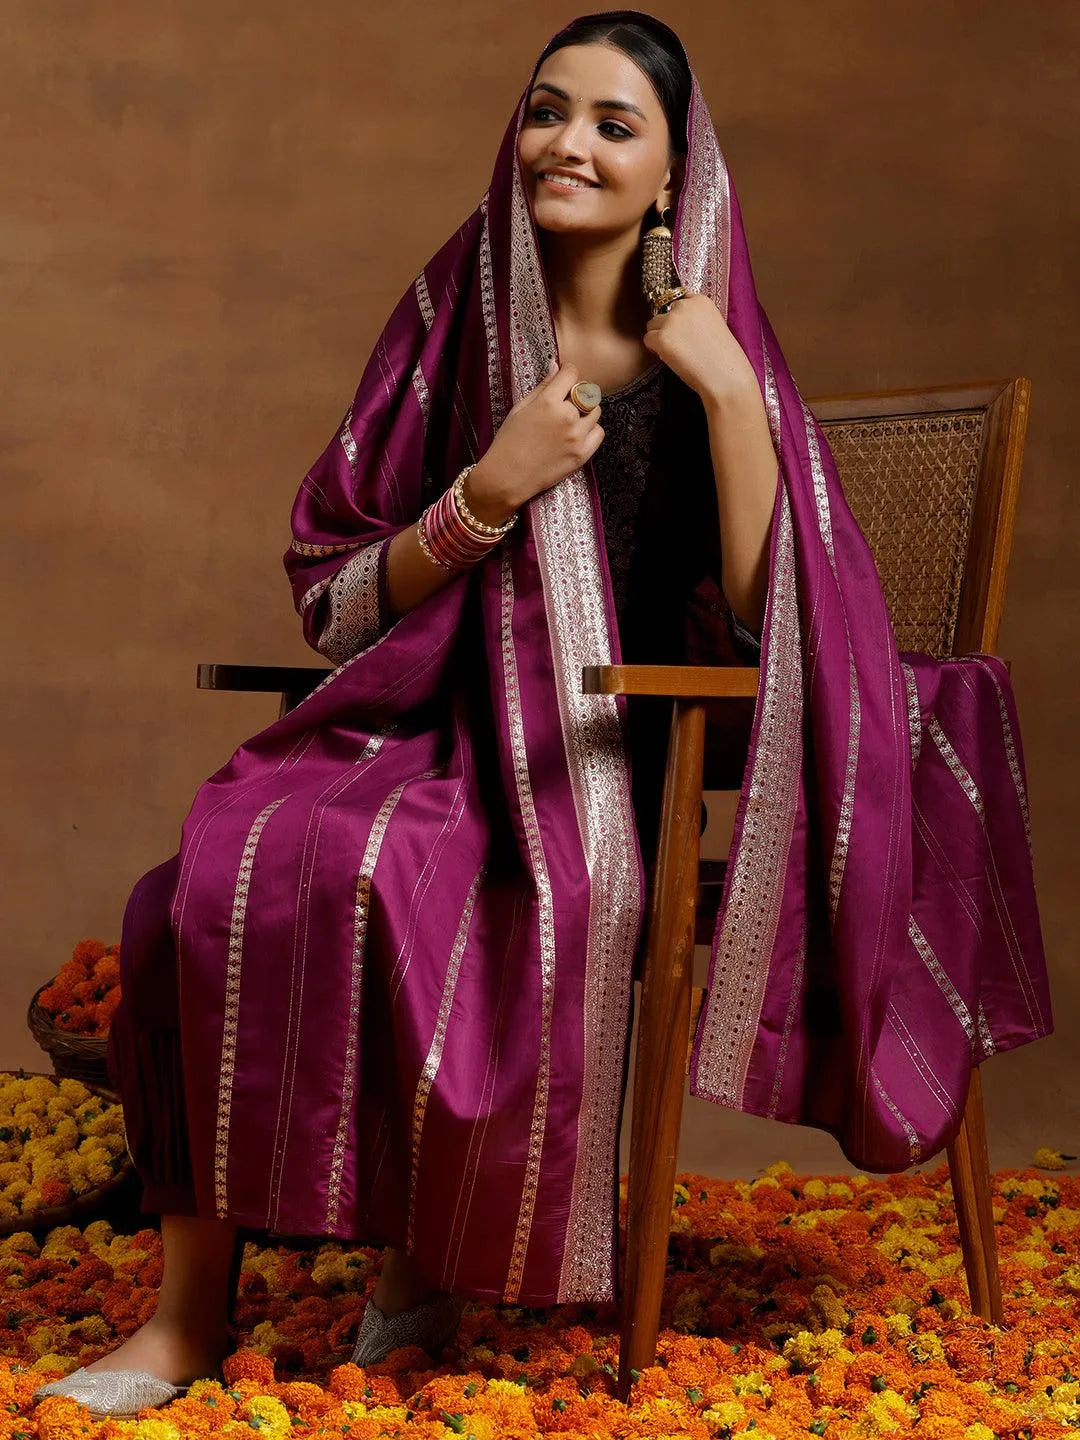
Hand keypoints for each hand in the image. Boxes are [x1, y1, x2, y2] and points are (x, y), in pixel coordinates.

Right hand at [465, 360, 603, 523]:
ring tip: (570, 420)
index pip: (572, 374)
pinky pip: (599, 433)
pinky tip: (577, 434)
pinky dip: (591, 430)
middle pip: (586, 392)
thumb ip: (542, 387)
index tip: (565, 377)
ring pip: (595, 412)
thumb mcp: (520, 408)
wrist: (508, 477)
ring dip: (585, 412)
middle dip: (577, 393)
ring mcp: (576, 437)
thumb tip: (556, 366)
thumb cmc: (509, 442)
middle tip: (565, 402)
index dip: (568, 373)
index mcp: (547, 402)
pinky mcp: (582, 454)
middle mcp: (566, 417)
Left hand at [643, 293, 759, 406]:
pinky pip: (648, 340)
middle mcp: (684, 306)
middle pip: (664, 313)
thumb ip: (697, 320)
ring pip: (653, 325)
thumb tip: (679, 327)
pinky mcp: (661, 338)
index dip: (680, 320)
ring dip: (659, 338)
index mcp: (700, 300)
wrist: (725, 376)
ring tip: (675, 353)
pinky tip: (669, 359)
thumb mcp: (715, 326)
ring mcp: (671, 321)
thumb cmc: (724, 358)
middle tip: (680, 346)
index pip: (680, 302)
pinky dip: (654, 350)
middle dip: (668, 328)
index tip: (685, 333)